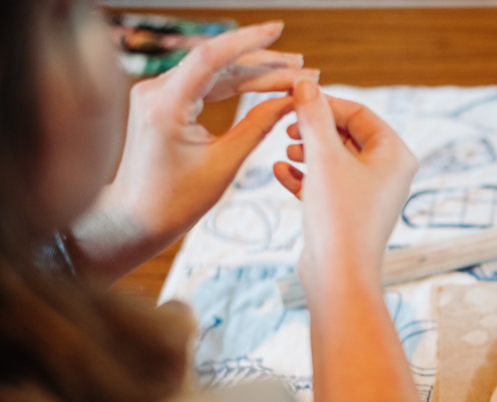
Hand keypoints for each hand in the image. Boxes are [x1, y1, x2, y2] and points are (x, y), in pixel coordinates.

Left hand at [72, 21, 317, 281]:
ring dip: (254, 72)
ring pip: (214, 72)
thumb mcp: (224, 164)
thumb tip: (289, 100)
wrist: (135, 218)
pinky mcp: (162, 102)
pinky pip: (205, 85)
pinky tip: (265, 84)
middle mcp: (155, 91)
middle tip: (302, 67)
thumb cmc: (175, 200)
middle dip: (263, 62)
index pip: (211, 57)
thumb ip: (258, 126)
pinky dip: (236, 85)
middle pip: (218, 62)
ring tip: (293, 74)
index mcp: (166, 105)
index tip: (278, 29)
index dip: (248, 41)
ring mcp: (156, 94)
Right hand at [273, 82, 417, 295]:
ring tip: (286, 152)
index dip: (324, 104)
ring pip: (335, 160)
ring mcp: (370, 195)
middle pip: (347, 135)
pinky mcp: (350, 213)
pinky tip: (280, 173)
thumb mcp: (322, 157)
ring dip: (307, 151)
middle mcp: (389, 173)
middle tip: (286, 127)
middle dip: (314, 129)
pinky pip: (327, 184)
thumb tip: (305, 83)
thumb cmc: (339, 216)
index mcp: (395, 155)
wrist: (339, 277)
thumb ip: (313, 117)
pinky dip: (305, 176)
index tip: (292, 100)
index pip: (359, 113)